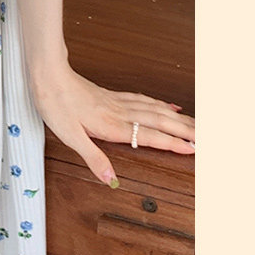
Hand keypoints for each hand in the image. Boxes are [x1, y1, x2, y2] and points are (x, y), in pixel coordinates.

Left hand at [30, 63, 194, 187]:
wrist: (48, 75)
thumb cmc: (56, 104)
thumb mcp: (69, 136)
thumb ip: (93, 157)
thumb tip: (110, 180)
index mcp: (112, 125)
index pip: (150, 136)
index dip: (173, 143)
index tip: (194, 149)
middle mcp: (119, 112)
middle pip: (159, 121)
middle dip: (185, 130)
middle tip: (206, 138)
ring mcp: (117, 102)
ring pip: (154, 109)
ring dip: (177, 118)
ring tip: (195, 124)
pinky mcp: (111, 95)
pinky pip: (142, 100)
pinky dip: (159, 104)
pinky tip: (167, 106)